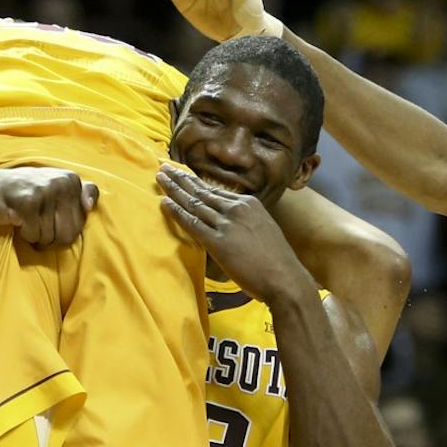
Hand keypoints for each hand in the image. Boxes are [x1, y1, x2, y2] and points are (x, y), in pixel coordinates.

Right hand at [0, 168, 97, 247]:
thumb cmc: (22, 192)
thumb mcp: (54, 186)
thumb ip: (80, 192)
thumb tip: (90, 206)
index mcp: (70, 179)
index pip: (78, 227)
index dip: (60, 230)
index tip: (47, 218)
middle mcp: (61, 182)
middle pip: (67, 235)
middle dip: (49, 237)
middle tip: (34, 223)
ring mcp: (44, 191)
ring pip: (49, 237)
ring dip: (34, 234)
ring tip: (24, 218)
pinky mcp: (27, 203)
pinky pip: (34, 235)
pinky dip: (24, 233)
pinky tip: (15, 219)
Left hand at [157, 165, 302, 301]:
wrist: (285, 278)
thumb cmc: (277, 261)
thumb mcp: (263, 230)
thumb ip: (246, 223)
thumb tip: (233, 226)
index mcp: (249, 204)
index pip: (216, 190)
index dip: (197, 182)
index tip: (183, 174)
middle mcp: (237, 208)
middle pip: (202, 191)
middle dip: (181, 179)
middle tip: (164, 167)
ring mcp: (227, 224)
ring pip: (195, 203)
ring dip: (174, 190)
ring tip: (160, 178)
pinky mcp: (218, 242)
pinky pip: (192, 223)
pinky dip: (176, 212)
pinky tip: (164, 203)